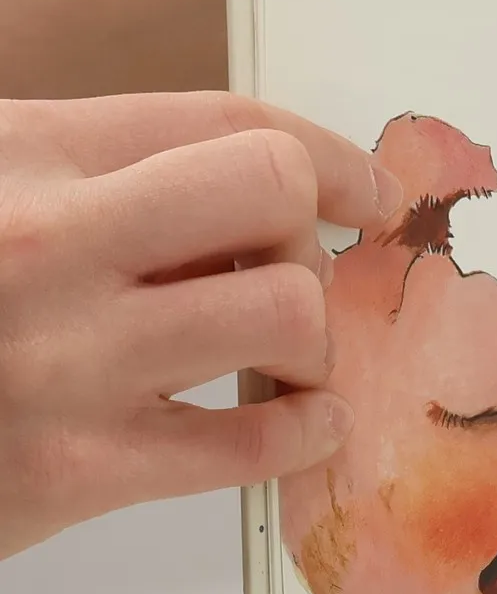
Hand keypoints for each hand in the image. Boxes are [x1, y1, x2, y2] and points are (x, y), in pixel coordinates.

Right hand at [0, 93, 397, 560]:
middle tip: (297, 274)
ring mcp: (65, 358)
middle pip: (270, 195)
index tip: (365, 191)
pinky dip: (306, 433)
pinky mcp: (76, 469)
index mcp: (21, 153)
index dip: (329, 155)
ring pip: (285, 315)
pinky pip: (256, 443)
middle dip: (309, 236)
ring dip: (308, 343)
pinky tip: (299, 424)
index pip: (226, 124)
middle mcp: (45, 240)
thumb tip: (244, 185)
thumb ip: (88, 175)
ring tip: (279, 361)